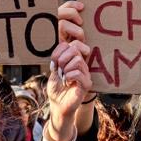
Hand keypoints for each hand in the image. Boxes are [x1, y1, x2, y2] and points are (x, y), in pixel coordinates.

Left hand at [45, 1, 91, 140]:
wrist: (59, 106)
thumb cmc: (56, 86)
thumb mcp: (54, 67)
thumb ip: (57, 53)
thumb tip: (55, 34)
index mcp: (74, 55)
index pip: (73, 37)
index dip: (63, 40)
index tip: (55, 57)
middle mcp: (82, 61)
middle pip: (73, 46)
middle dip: (60, 56)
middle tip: (56, 67)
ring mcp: (85, 71)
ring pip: (76, 58)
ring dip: (64, 68)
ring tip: (62, 76)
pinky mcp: (87, 83)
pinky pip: (78, 72)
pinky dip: (68, 76)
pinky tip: (66, 82)